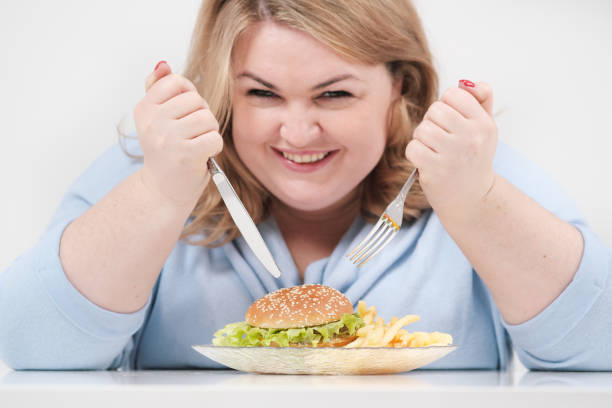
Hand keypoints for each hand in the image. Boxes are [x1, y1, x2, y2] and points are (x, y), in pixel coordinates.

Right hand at [133, 61, 222, 207]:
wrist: (162, 190)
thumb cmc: (165, 152)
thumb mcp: (156, 119)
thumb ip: (158, 89)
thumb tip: (163, 64)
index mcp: (144, 109)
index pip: (176, 81)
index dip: (189, 94)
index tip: (184, 112)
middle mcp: (153, 122)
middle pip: (196, 99)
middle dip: (201, 114)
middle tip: (192, 133)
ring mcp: (168, 139)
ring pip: (207, 118)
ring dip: (209, 131)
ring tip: (198, 143)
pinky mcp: (186, 155)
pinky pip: (214, 138)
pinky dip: (214, 147)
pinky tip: (203, 154)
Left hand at [405, 80, 497, 217]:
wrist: (472, 197)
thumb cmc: (473, 158)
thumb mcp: (485, 128)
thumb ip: (481, 99)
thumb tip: (466, 82)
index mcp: (484, 124)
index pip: (453, 94)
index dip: (446, 105)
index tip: (451, 122)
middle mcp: (471, 137)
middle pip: (435, 110)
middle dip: (432, 121)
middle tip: (440, 137)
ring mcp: (453, 154)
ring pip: (422, 129)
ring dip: (422, 138)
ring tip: (434, 149)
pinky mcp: (435, 169)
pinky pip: (413, 148)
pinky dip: (415, 153)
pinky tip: (426, 161)